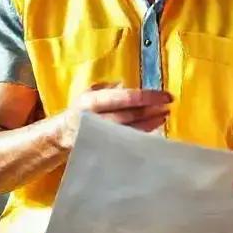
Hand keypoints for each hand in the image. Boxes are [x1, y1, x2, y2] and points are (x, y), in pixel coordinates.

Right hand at [56, 84, 171, 149]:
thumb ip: (109, 87)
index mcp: (93, 101)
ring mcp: (102, 136)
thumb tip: (126, 84)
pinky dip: (143, 135)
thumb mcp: (91, 92)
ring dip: (151, 123)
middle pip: (130, 115)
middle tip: (168, 106)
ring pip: (131, 130)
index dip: (148, 97)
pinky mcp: (106, 148)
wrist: (64, 135)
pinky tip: (154, 128)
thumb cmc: (82, 109)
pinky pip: (128, 141)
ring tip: (164, 116)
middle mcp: (97, 119)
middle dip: (152, 111)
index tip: (166, 96)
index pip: (125, 98)